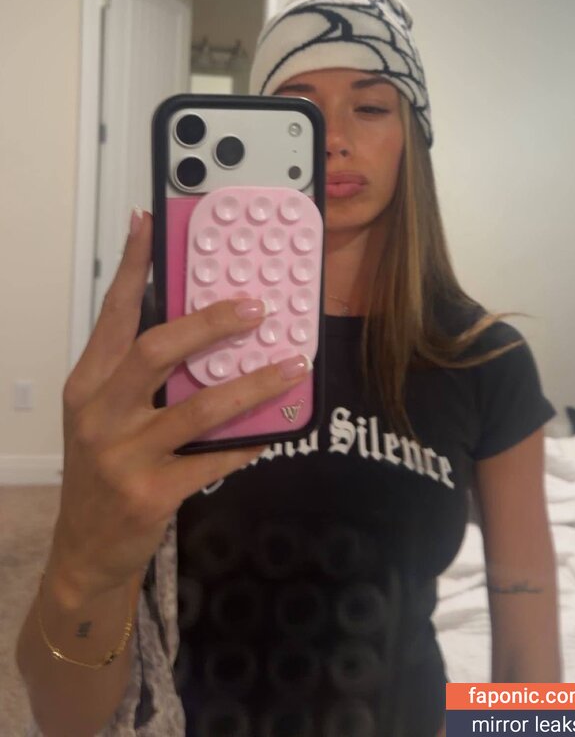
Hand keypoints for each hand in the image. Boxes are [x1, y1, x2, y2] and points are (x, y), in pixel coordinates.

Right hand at [49, 209, 308, 603]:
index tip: (148, 222)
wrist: (86, 550)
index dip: (130, 266)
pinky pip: (214, 458)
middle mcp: (99, 413)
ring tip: (292, 363)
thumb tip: (200, 327)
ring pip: (199, 406)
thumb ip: (139, 375)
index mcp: (87, 383)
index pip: (111, 312)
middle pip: (156, 350)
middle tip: (257, 306)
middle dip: (210, 322)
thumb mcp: (105, 415)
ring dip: (253, 382)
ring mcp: (123, 455)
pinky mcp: (150, 492)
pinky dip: (249, 440)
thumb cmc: (102, 469)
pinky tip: (277, 428)